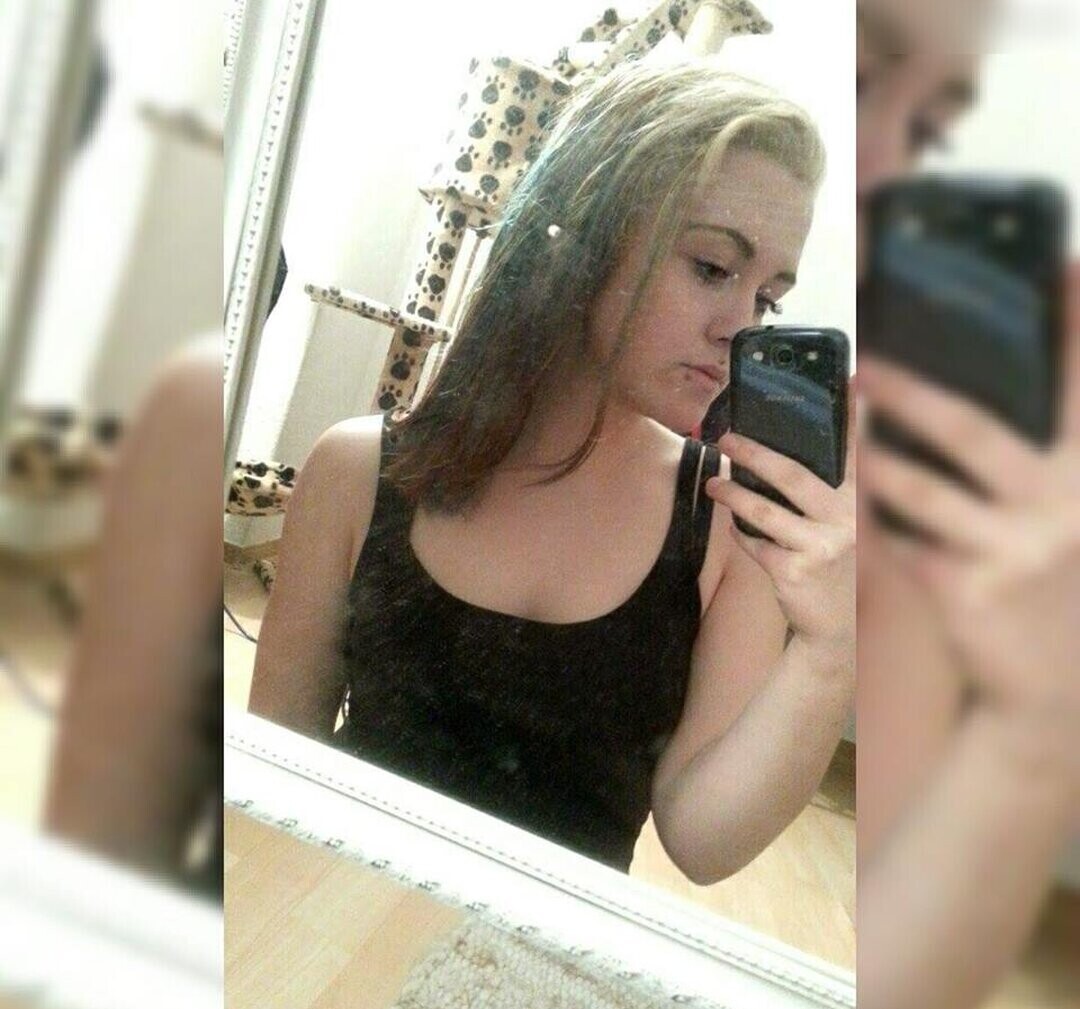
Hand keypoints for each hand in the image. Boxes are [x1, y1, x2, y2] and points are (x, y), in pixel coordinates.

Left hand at [705, 382, 856, 670]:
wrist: (838, 630)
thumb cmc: (836, 565)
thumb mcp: (847, 527)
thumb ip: (835, 490)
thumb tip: (801, 446)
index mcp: (864, 504)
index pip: (858, 453)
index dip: (856, 418)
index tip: (851, 381)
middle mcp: (850, 523)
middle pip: (793, 476)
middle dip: (755, 452)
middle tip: (726, 438)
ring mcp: (822, 548)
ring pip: (764, 510)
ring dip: (733, 493)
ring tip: (713, 482)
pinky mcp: (795, 571)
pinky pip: (755, 543)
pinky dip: (742, 534)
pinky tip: (738, 528)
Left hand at [859, 265, 1079, 792]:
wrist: (1055, 691)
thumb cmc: (1055, 582)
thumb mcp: (1069, 517)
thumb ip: (1044, 462)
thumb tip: (992, 400)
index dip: (1077, 328)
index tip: (1063, 267)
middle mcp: (1064, 509)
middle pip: (976, 432)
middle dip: (916, 391)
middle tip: (868, 364)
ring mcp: (1013, 552)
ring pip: (920, 488)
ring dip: (869, 457)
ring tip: (840, 435)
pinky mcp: (966, 589)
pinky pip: (899, 537)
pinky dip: (871, 515)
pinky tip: (844, 503)